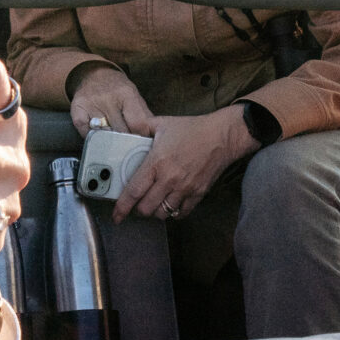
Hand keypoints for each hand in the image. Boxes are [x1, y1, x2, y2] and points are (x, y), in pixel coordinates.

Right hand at [70, 65, 155, 138]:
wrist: (92, 74)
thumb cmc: (117, 90)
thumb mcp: (134, 96)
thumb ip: (144, 116)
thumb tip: (152, 138)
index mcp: (126, 93)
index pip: (137, 123)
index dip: (141, 137)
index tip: (141, 143)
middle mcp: (108, 97)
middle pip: (120, 132)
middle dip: (126, 142)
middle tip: (128, 148)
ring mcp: (91, 103)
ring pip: (104, 135)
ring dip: (110, 143)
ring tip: (114, 143)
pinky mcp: (77, 110)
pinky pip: (86, 134)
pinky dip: (93, 140)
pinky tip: (98, 137)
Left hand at [116, 106, 256, 220]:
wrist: (223, 135)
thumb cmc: (193, 128)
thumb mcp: (163, 123)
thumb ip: (142, 126)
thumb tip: (128, 128)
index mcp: (157, 162)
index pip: (134, 191)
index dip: (122, 207)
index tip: (116, 216)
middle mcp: (169, 179)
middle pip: (146, 208)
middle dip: (138, 209)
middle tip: (137, 204)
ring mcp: (185, 188)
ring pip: (163, 214)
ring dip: (155, 212)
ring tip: (154, 203)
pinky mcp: (198, 194)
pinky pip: (181, 213)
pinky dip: (174, 212)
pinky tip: (171, 204)